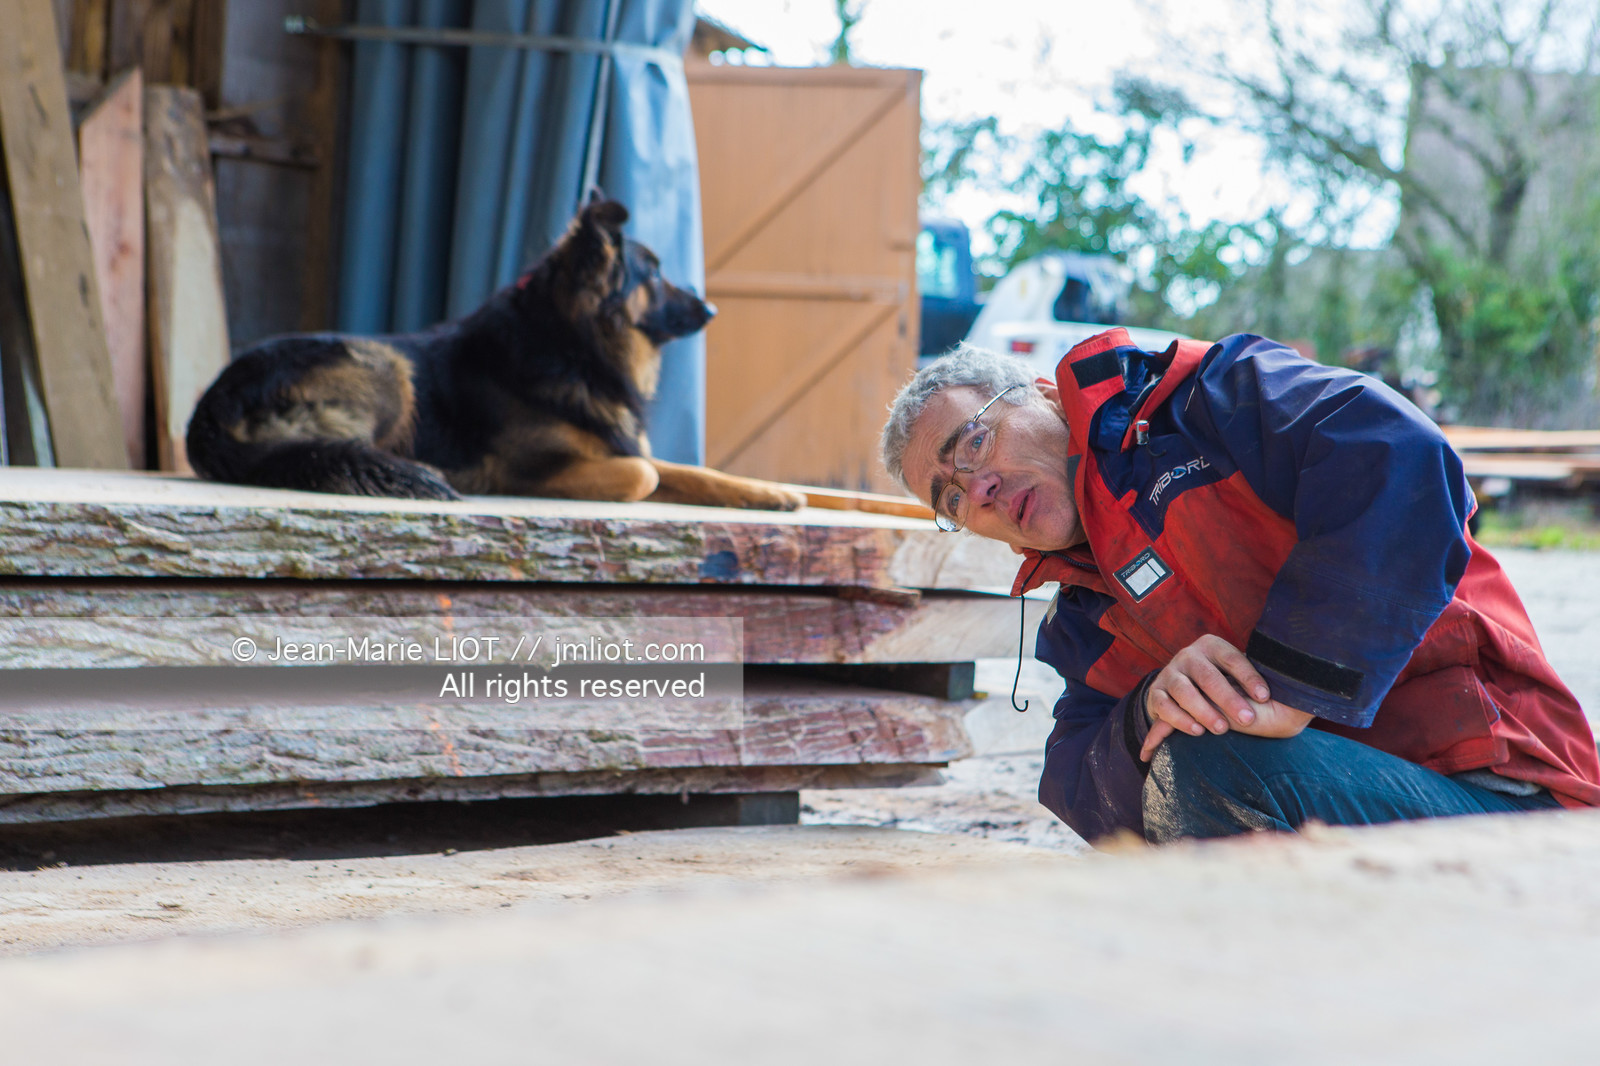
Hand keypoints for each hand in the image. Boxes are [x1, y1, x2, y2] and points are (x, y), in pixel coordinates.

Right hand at [1139, 635, 1311, 760]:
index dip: (1248, 676)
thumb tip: (1312, 685)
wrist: (1179, 690)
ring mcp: (1170, 674)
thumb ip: (1269, 680)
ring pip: (1183, 690)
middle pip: (1207, 675)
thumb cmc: (1223, 684)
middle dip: (1227, 698)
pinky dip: (1178, 720)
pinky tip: (1196, 732)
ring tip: (1220, 729)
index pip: (1232, 658)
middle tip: (1247, 720)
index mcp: (1213, 646)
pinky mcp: (1156, 694)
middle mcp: (1189, 656)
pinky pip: (1163, 706)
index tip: (1265, 697)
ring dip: (1202, 710)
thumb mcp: (1242, 676)